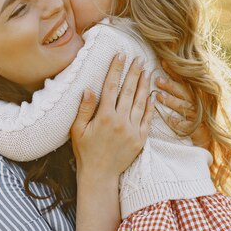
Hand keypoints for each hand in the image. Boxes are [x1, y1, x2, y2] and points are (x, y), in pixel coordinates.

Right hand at [70, 53, 154, 186]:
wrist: (100, 175)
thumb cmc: (85, 151)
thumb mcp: (78, 130)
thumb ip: (84, 108)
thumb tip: (88, 88)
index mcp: (104, 116)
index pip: (111, 86)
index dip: (116, 69)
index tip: (120, 55)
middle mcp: (120, 121)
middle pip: (129, 90)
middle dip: (134, 72)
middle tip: (139, 58)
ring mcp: (133, 130)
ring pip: (140, 102)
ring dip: (144, 84)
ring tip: (146, 71)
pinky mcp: (141, 138)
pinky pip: (147, 118)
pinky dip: (150, 105)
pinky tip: (152, 94)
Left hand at [155, 62, 209, 148]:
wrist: (209, 136)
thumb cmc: (195, 116)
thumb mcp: (190, 100)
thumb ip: (180, 88)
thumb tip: (164, 72)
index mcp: (196, 93)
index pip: (184, 80)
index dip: (174, 71)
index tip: (162, 62)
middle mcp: (198, 102)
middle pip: (184, 91)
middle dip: (171, 85)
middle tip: (157, 80)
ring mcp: (199, 115)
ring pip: (184, 106)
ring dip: (171, 101)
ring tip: (159, 96)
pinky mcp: (198, 129)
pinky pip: (187, 125)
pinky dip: (178, 122)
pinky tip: (169, 118)